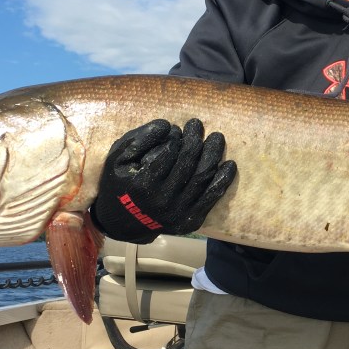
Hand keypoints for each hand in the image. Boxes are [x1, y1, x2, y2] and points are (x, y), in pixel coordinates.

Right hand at [91, 118, 236, 243]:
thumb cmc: (119, 183)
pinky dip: (223, 180)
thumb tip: (169, 126)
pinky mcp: (189, 221)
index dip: (176, 138)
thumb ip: (140, 139)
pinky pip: (211, 198)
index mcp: (143, 184)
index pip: (168, 153)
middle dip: (195, 140)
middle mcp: (162, 200)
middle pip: (188, 163)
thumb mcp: (118, 158)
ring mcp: (178, 213)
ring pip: (202, 179)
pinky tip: (230, 164)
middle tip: (197, 125)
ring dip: (213, 155)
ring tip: (217, 138)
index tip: (178, 129)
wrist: (123, 222)